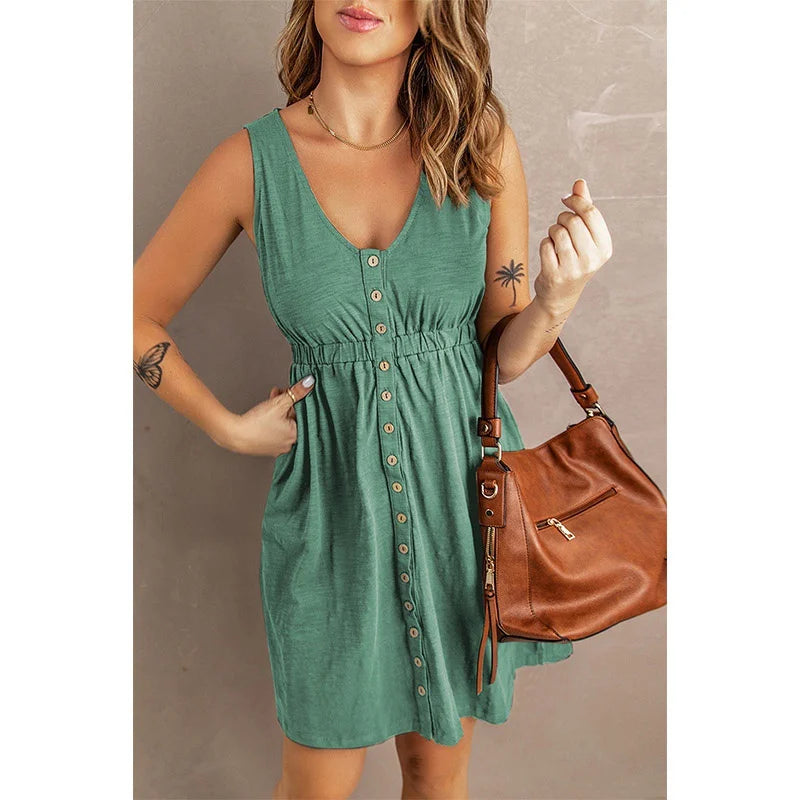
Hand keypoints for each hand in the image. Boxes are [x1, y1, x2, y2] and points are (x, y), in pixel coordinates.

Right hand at [215, 373, 315, 455]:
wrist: (234, 435)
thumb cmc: (255, 423)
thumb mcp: (279, 403)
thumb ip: (296, 392)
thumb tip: (309, 383)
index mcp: (296, 436)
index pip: (304, 415)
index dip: (297, 401)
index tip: (292, 392)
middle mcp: (289, 444)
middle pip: (293, 418)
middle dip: (287, 403)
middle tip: (280, 393)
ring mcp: (278, 447)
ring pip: (283, 423)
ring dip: (279, 409)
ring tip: (271, 398)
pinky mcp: (268, 447)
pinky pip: (275, 430)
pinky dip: (273, 419)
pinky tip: (265, 411)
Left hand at [534, 179, 612, 315]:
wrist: (560, 295)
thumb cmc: (574, 258)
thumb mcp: (584, 236)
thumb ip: (584, 207)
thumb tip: (579, 182)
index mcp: (605, 248)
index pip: (590, 213)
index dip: (575, 201)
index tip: (565, 199)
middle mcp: (592, 259)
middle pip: (573, 220)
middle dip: (563, 217)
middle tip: (560, 226)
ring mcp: (573, 269)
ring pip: (557, 231)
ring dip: (552, 231)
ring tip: (555, 240)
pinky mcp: (554, 275)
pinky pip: (545, 244)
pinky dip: (544, 244)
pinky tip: (549, 254)